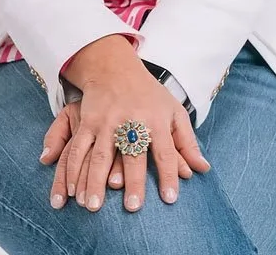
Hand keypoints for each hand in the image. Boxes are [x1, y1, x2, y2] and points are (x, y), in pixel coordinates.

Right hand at [40, 100, 198, 207]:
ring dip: (94, 182)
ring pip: (100, 155)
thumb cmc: (149, 94)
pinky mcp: (87, 121)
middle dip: (132, 181)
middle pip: (132, 155)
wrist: (115, 67)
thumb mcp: (173, 111)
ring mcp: (106, 122)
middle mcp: (131, 120)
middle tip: (132, 208)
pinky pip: (78, 149)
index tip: (170, 199)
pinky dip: (73, 170)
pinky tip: (72, 191)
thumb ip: (187, 141)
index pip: (165, 152)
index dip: (169, 175)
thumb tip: (203, 169)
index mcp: (156, 120)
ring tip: (94, 207)